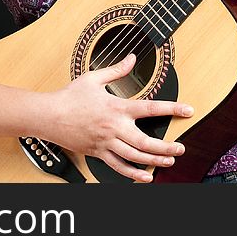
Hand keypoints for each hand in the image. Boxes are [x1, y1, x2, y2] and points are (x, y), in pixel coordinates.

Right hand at [47, 54, 192, 182]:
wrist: (49, 116)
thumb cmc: (70, 96)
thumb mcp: (94, 78)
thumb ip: (117, 70)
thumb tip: (132, 58)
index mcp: (116, 107)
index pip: (150, 108)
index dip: (172, 108)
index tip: (188, 110)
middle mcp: (114, 127)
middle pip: (146, 142)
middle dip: (166, 147)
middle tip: (180, 148)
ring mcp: (106, 143)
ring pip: (135, 157)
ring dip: (154, 160)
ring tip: (169, 161)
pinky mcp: (98, 153)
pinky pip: (118, 166)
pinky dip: (133, 174)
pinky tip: (145, 176)